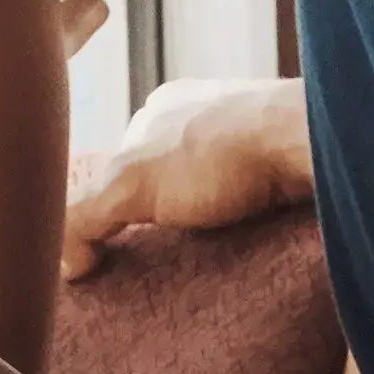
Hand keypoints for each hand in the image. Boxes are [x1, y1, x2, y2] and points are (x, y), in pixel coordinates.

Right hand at [60, 75, 311, 278]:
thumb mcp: (130, 185)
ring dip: (213, 208)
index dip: (117, 203)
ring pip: (217, 176)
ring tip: (217, 250)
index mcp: (157, 109)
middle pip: (169, 168)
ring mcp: (249, 126)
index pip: (121, 160)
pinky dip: (252, 207)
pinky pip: (259, 182)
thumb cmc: (219, 153)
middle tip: (171, 251)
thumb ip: (85, 218)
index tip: (122, 241)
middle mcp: (202, 112)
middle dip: (167, 205)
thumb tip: (65, 264)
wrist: (309, 139)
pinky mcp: (288, 149)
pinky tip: (256, 229)